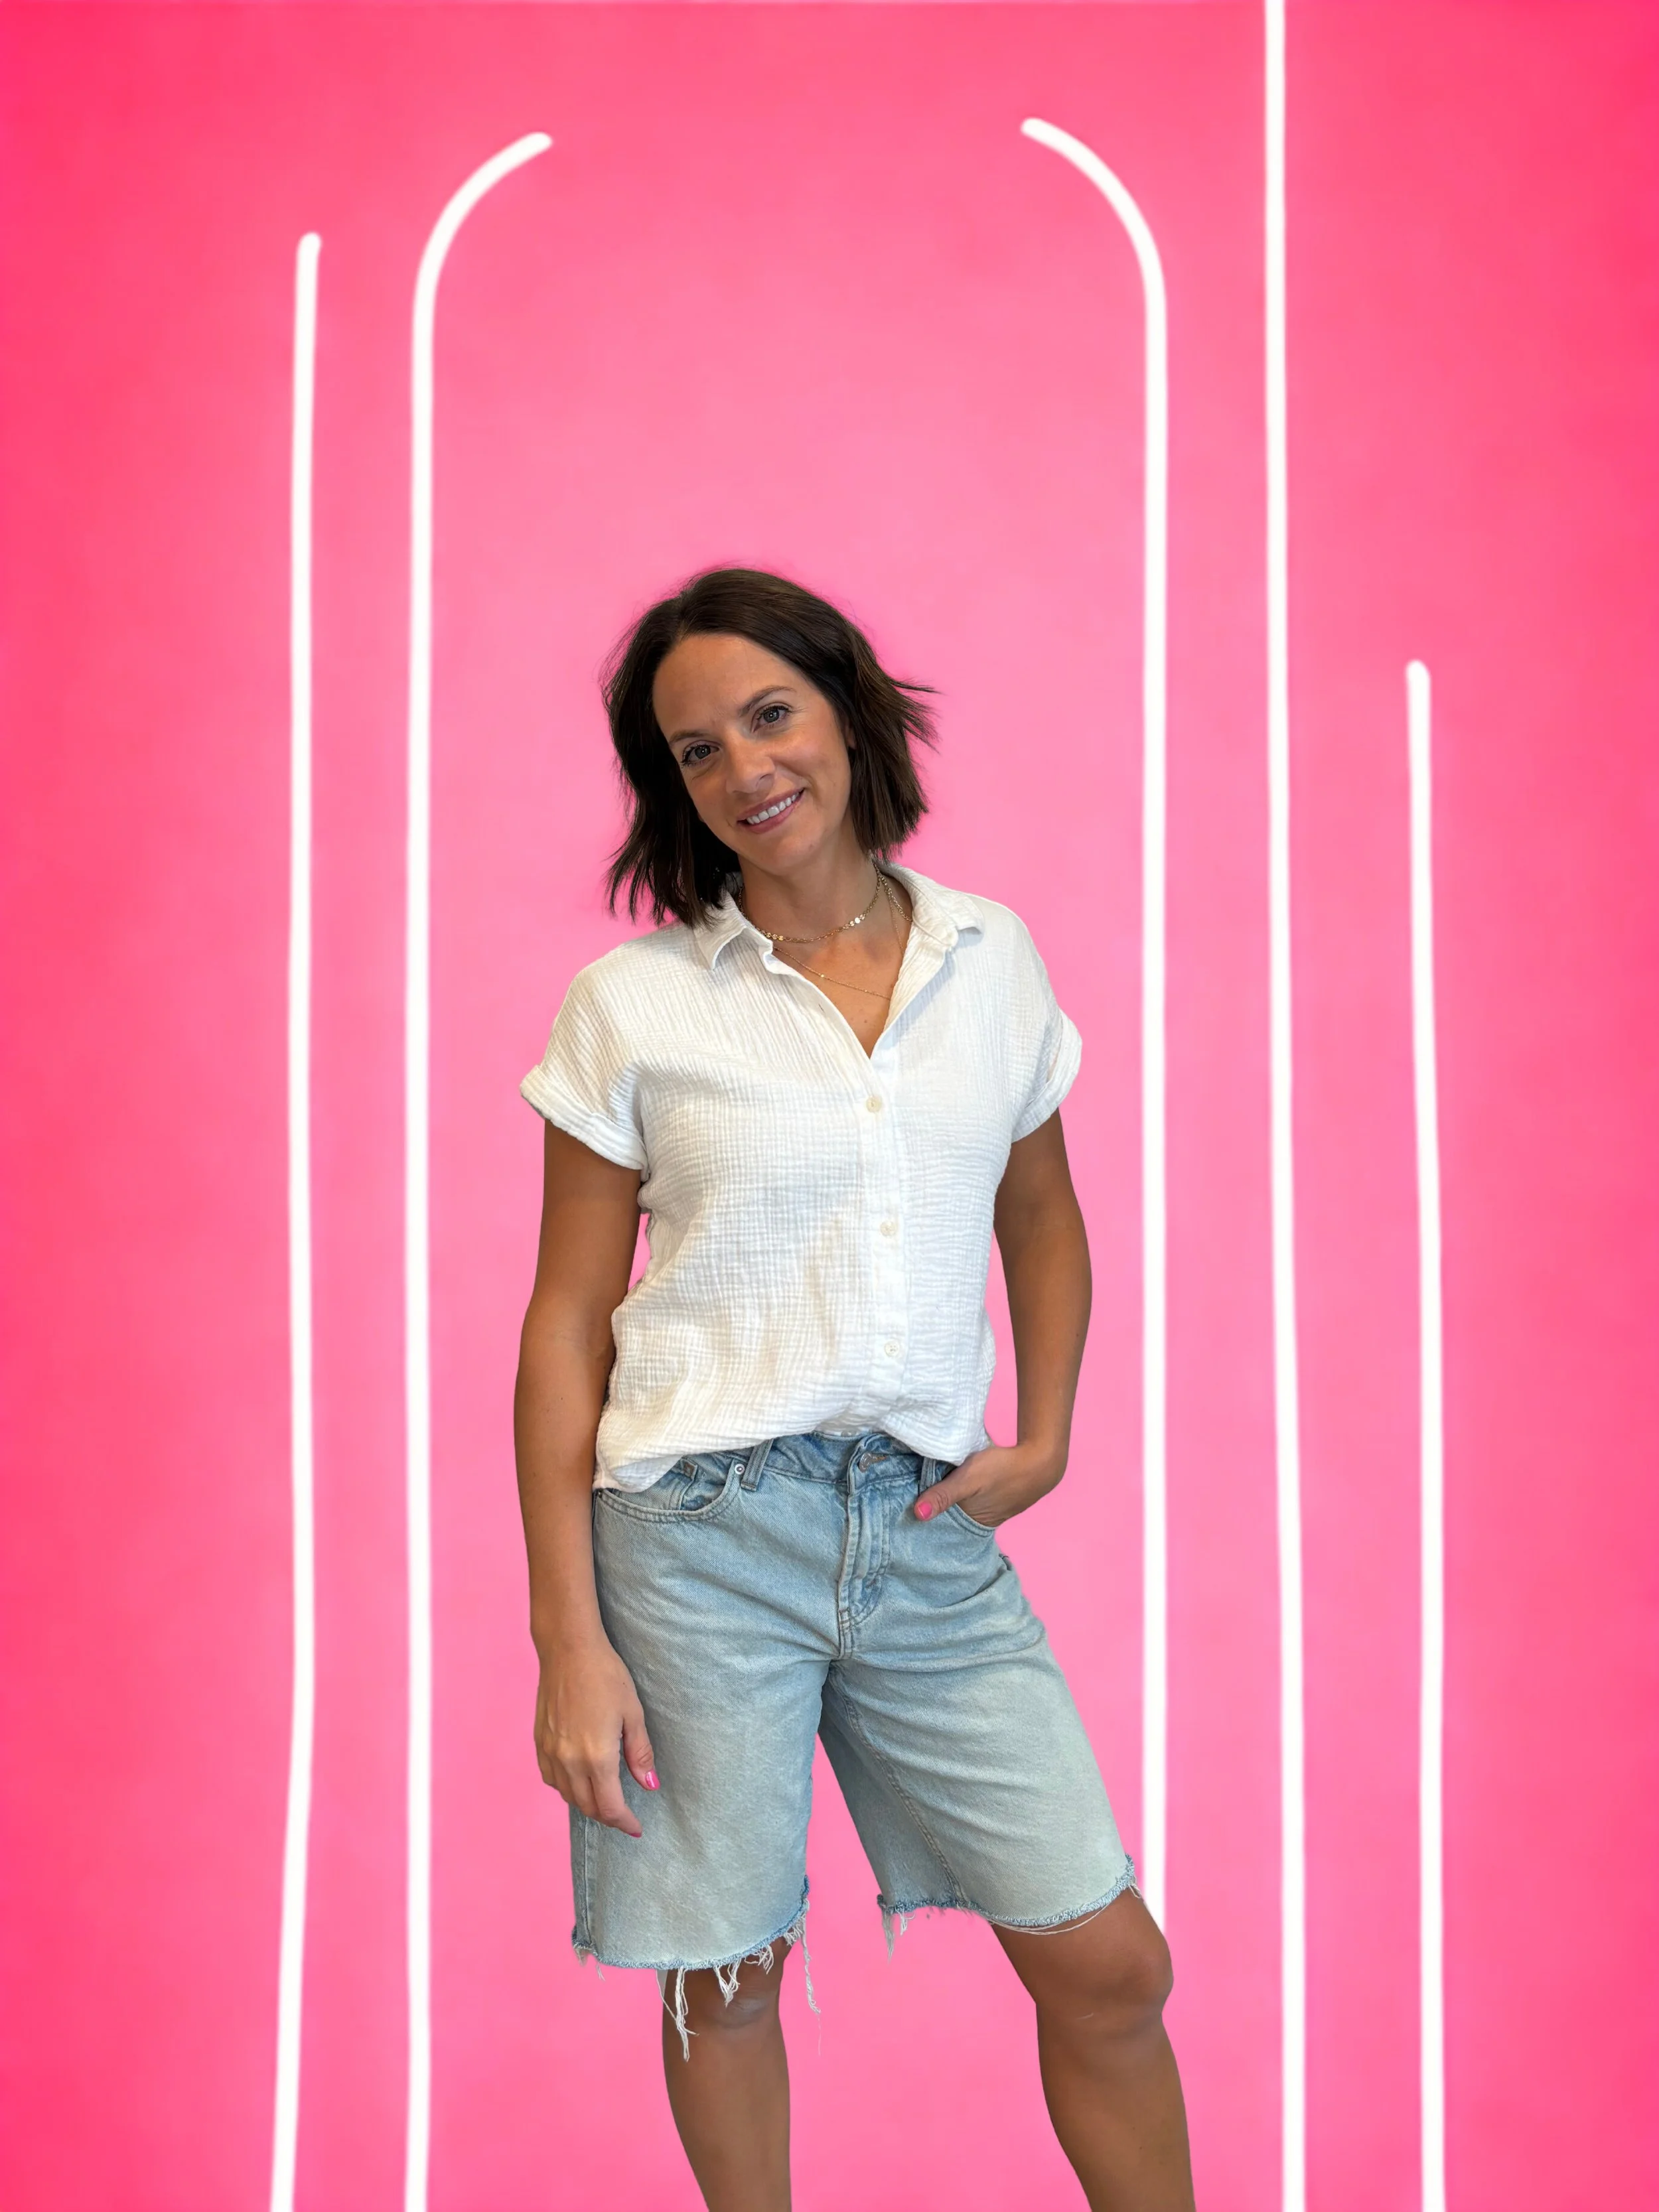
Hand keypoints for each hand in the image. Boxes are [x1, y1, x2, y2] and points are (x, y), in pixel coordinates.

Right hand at [534, 1635, 657, 1837]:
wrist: (568, 1649)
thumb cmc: (606, 1676)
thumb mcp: (633, 1713)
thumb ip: (640, 1753)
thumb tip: (649, 1785)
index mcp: (597, 1757)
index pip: (610, 1807)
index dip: (625, 1823)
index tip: (636, 1828)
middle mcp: (570, 1761)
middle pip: (588, 1806)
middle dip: (608, 1816)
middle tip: (624, 1815)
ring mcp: (551, 1752)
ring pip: (567, 1795)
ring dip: (586, 1803)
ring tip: (603, 1798)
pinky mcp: (539, 1741)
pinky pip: (551, 1778)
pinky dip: (566, 1787)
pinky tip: (577, 1779)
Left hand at [914, 1440, 1065, 1529]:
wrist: (1041, 1461)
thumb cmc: (1003, 1470)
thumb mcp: (968, 1480)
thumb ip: (943, 1495)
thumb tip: (917, 1514)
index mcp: (974, 1521)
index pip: (944, 1522)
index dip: (930, 1513)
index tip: (912, 1503)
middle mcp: (985, 1520)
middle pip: (955, 1514)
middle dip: (941, 1504)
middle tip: (921, 1488)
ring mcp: (996, 1508)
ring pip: (967, 1504)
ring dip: (955, 1495)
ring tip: (939, 1481)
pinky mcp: (1003, 1495)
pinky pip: (979, 1496)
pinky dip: (970, 1490)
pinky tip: (965, 1478)